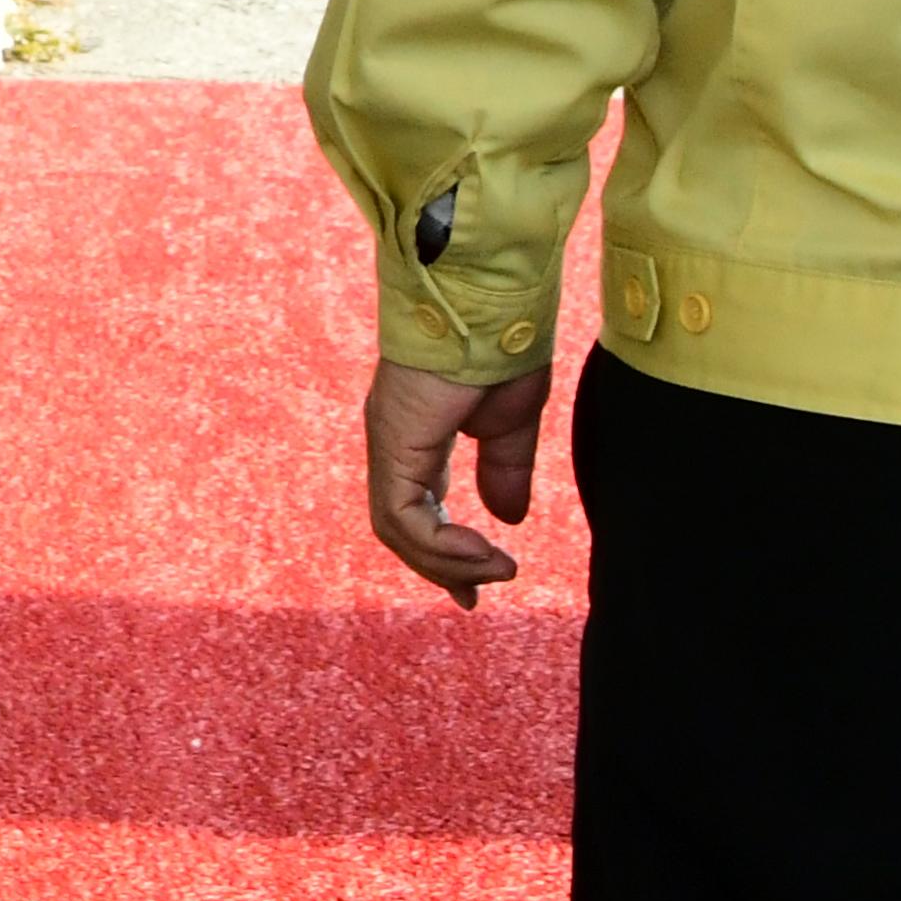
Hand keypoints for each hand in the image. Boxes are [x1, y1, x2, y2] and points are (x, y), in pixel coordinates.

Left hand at [364, 355, 554, 607]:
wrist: (494, 304)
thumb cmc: (503, 347)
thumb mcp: (510, 423)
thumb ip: (505, 470)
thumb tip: (506, 518)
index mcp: (418, 435)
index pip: (417, 507)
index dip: (443, 550)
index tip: (477, 583)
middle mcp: (396, 441)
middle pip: (401, 526)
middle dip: (438, 567)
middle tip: (475, 596)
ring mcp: (390, 441)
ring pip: (397, 527)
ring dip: (447, 562)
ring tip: (496, 570)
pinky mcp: (394, 442)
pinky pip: (403, 515)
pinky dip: (439, 545)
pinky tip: (481, 554)